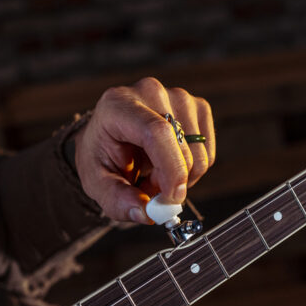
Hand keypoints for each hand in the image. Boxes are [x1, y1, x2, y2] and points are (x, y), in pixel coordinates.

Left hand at [74, 77, 214, 223]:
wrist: (112, 134)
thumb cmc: (103, 155)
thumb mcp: (97, 182)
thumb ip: (117, 200)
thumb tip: (146, 213)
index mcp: (119, 105)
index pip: (156, 132)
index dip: (170, 169)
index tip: (172, 198)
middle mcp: (152, 93)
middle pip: (182, 147)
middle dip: (172, 181)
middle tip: (151, 189)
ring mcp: (178, 96)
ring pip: (200, 154)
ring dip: (182, 176)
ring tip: (156, 173)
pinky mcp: (198, 107)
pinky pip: (208, 152)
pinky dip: (194, 167)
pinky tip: (172, 162)